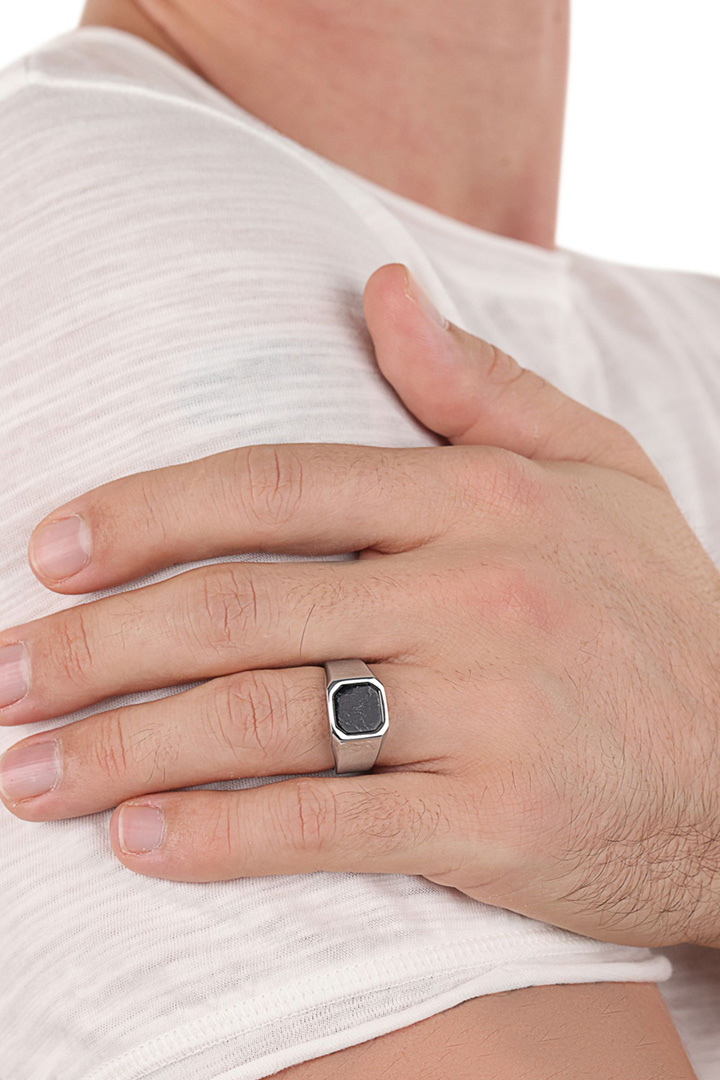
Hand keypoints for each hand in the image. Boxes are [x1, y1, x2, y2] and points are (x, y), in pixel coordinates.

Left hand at [1, 264, 718, 949]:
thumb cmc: (660, 618)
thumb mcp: (594, 472)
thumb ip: (479, 384)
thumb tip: (380, 287)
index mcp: (479, 500)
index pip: (275, 487)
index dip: (144, 516)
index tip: (47, 551)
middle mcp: (473, 593)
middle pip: (238, 607)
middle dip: (93, 646)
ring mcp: (482, 709)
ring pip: (262, 720)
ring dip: (124, 750)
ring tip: (24, 775)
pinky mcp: (492, 820)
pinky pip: (328, 824)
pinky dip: (221, 838)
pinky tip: (137, 842)